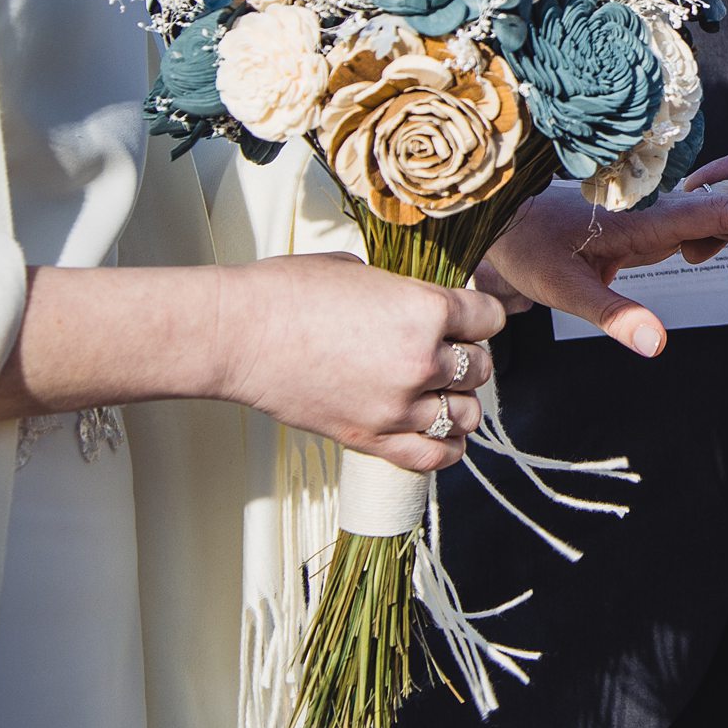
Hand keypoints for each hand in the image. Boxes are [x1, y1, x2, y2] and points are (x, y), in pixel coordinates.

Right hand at [210, 254, 508, 474]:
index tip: (470, 318)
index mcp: (424, 309)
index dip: (480, 316)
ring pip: (465, 414)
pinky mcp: (371, 438)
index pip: (489, 318)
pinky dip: (446, 448)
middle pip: (482, 368)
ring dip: (459, 402)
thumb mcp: (359, 271)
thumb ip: (402, 292)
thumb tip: (418, 302)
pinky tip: (441, 434)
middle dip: (470, 358)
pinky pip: (433, 456)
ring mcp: (398, 405)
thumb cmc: (285, 295)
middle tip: (449, 352)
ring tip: (443, 392)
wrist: (237, 334)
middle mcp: (421, 360)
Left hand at [474, 179, 727, 354]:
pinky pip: (717, 220)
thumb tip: (660, 345)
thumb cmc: (524, 252)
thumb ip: (612, 312)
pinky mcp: (660, 228)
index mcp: (644, 222)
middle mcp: (661, 212)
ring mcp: (663, 218)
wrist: (497, 225)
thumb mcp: (561, 288)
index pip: (716, 215)